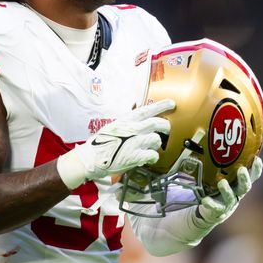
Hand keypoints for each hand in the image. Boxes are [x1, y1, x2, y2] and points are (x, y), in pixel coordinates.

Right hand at [56, 99, 174, 188]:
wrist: (90, 158)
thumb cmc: (100, 144)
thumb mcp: (114, 127)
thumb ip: (128, 125)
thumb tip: (141, 124)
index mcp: (126, 120)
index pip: (147, 110)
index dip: (161, 106)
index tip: (172, 103)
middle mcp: (132, 129)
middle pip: (157, 124)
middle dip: (165, 127)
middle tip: (167, 130)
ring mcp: (134, 142)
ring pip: (156, 140)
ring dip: (155, 144)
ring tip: (149, 148)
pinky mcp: (135, 156)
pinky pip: (153, 155)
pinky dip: (152, 157)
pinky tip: (147, 158)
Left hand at [197, 156, 262, 224]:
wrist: (210, 210)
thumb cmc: (217, 188)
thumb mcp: (222, 174)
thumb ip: (221, 161)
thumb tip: (214, 136)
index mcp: (240, 184)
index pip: (253, 176)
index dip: (256, 169)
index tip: (257, 159)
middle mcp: (237, 194)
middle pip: (245, 187)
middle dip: (244, 178)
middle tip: (241, 169)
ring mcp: (228, 204)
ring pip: (230, 197)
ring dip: (227, 190)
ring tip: (221, 182)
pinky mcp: (217, 211)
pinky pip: (214, 208)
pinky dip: (210, 204)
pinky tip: (205, 200)